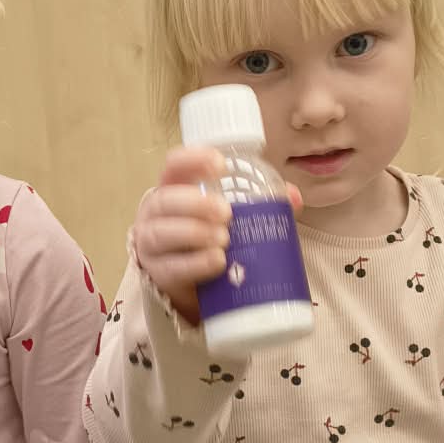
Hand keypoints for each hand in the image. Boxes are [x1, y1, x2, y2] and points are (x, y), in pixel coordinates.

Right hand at [131, 147, 300, 326]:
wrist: (195, 282)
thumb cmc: (210, 236)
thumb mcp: (230, 216)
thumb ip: (259, 204)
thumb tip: (292, 197)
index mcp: (175, 188)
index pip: (174, 165)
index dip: (193, 160)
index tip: (221, 166)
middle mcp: (157, 213)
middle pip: (165, 200)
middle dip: (195, 204)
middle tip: (226, 213)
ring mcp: (151, 244)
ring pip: (162, 233)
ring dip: (194, 233)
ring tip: (224, 239)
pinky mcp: (158, 274)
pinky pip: (171, 267)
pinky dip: (195, 264)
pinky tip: (217, 261)